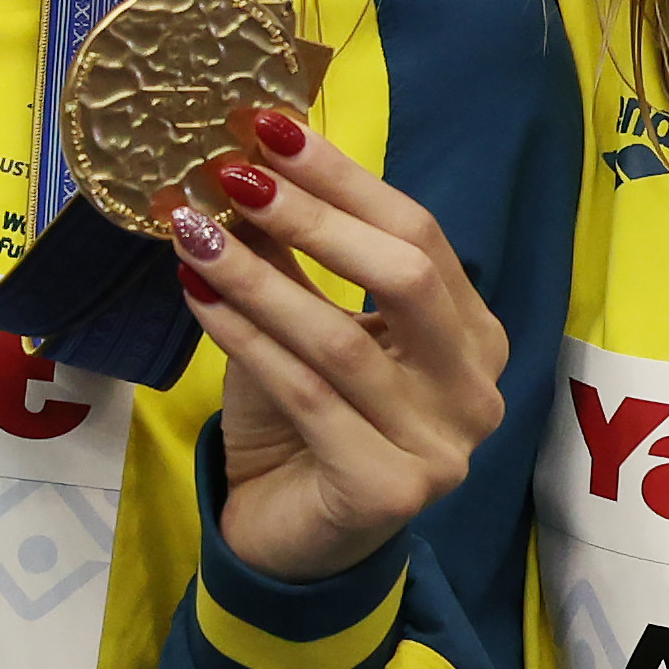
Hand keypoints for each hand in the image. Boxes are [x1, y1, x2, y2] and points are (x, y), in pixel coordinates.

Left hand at [179, 107, 510, 588]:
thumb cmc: (305, 425)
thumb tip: (245, 161)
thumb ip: (291, 257)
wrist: (292, 540)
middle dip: (313, 215)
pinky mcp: (391, 490)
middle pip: (405, 276)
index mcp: (472, 337)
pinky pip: (308, 396)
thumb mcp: (296, 325)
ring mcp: (444, 447)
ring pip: (342, 339)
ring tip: (191, 229)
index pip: (419, 234)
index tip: (267, 127)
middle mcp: (476, 390)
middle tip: (230, 172)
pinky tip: (197, 297)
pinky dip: (247, 339)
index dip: (343, 178)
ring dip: (258, 275)